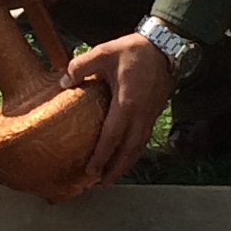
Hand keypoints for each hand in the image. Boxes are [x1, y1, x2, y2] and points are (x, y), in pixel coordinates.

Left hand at [62, 30, 175, 189]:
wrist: (166, 46)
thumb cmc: (134, 50)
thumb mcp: (103, 52)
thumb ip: (80, 67)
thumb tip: (64, 83)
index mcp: (127, 103)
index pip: (112, 137)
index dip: (101, 156)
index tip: (91, 171)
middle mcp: (141, 114)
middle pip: (129, 150)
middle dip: (116, 169)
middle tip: (102, 183)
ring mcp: (150, 115)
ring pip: (138, 147)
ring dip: (126, 164)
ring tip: (113, 176)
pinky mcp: (155, 111)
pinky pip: (144, 138)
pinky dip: (134, 151)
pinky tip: (127, 155)